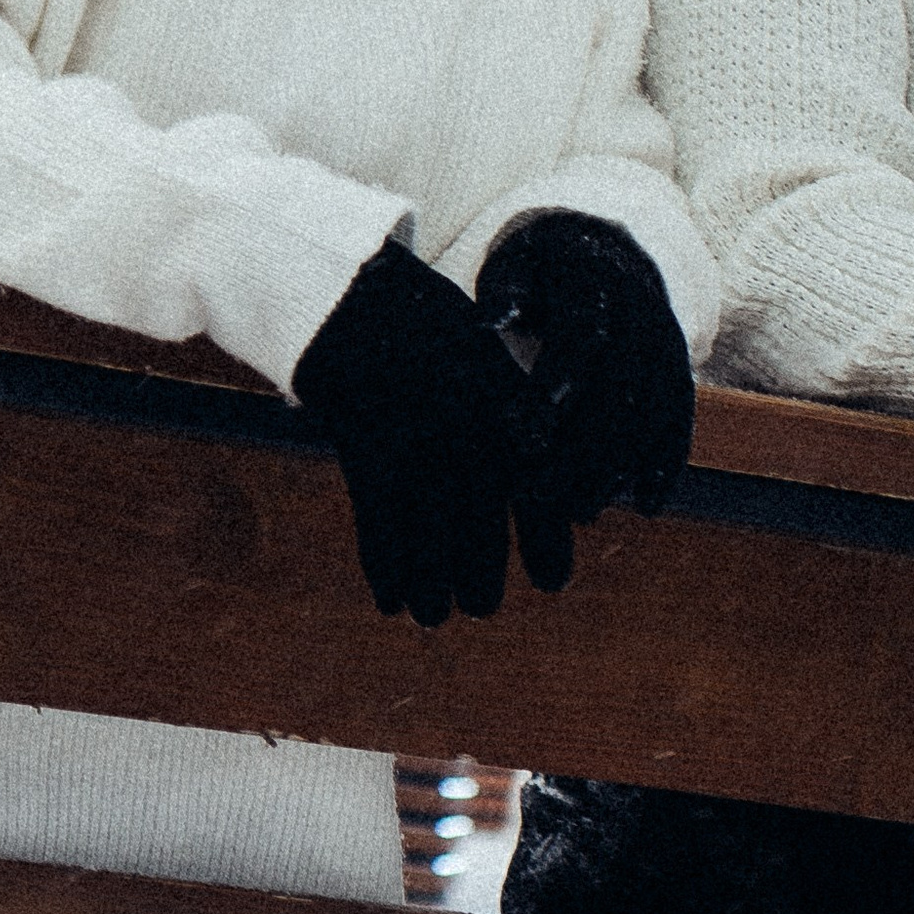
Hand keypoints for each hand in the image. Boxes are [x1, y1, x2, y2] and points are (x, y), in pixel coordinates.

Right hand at [291, 239, 527, 625]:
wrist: (359, 300)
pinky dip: (388, 574)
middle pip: (483, 534)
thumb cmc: (436, 336)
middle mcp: (472, 433)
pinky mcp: (369, 458)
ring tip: (439, 612)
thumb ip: (521, 425)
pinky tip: (392, 602)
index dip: (548, 545)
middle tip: (485, 604)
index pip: (542, 493)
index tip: (554, 581)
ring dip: (435, 589)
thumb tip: (548, 493)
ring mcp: (418, 448)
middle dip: (483, 579)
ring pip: (431, 548)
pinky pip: (380, 535)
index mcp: (510, 406)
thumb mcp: (494, 366)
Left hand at [476, 210, 696, 592]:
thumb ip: (506, 294)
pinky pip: (680, 418)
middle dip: (583, 448)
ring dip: (619, 466)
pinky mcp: (677, 369)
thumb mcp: (516, 266)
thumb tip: (487, 322)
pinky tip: (646, 506)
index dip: (556, 384)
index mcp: (593, 279)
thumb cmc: (540, 272)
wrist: (603, 250)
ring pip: (652, 409)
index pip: (581, 333)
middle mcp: (640, 309)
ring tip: (579, 513)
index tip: (523, 438)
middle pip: (621, 385)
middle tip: (538, 498)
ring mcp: (665, 340)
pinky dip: (667, 463)